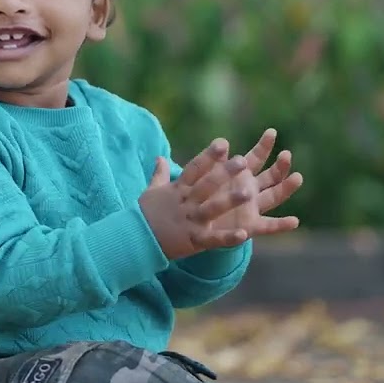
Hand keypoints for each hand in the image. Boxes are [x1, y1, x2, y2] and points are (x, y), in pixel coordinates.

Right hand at [138, 139, 256, 260]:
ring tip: (248, 194)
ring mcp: (190, 221)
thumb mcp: (152, 191)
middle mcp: (185, 203)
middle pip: (206, 185)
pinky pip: (213, 239)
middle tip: (242, 161)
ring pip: (212, 209)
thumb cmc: (145, 214)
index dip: (209, 156)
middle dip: (224, 173)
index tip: (223, 143)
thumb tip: (160, 157)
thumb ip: (160, 174)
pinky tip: (244, 234)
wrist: (135, 240)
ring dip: (229, 201)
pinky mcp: (193, 240)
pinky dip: (228, 238)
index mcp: (177, 189)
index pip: (194, 169)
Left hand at [203, 128, 302, 237]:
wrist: (196, 224)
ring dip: (287, 187)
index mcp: (241, 176)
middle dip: (280, 165)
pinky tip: (295, 221)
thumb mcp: (207, 176)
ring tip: (298, 177)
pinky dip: (281, 225)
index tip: (271, 132)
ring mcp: (253, 208)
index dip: (264, 146)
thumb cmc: (203, 196)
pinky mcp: (249, 226)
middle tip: (286, 154)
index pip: (256, 158)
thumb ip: (215, 161)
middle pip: (272, 176)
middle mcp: (252, 190)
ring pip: (275, 196)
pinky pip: (268, 226)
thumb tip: (222, 142)